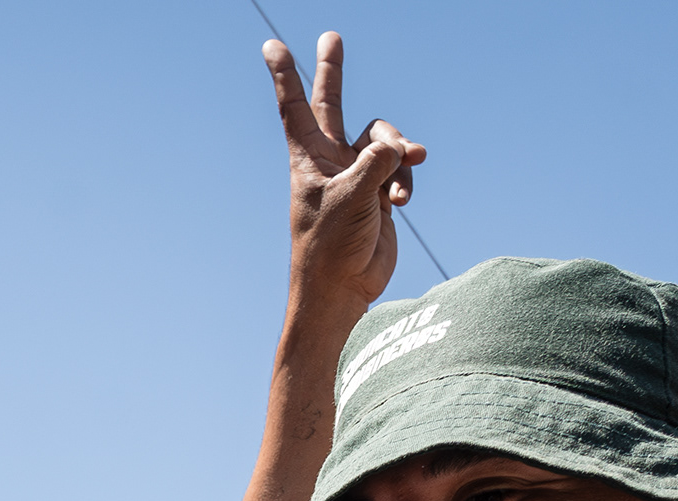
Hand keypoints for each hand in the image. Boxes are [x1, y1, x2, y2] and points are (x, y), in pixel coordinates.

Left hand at [268, 33, 426, 318]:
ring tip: (401, 182)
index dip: (285, 76)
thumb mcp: (351, 197)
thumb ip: (375, 162)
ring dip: (400, 153)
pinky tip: (401, 203)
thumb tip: (400, 147)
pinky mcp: (379, 191)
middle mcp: (331, 159)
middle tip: (330, 37)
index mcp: (309, 158)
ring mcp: (356, 174)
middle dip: (333, 71)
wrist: (344, 288)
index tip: (271, 45)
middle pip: (333, 103)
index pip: (296, 107)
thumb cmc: (331, 246)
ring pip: (385, 139)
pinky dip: (406, 181)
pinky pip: (401, 169)